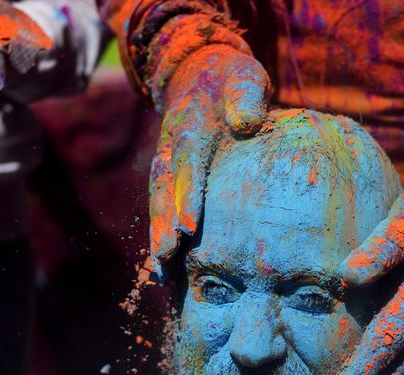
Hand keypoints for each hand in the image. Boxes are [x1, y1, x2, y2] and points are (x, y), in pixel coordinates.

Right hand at [149, 44, 269, 273]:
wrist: (201, 73)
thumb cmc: (232, 80)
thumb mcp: (243, 77)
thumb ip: (244, 95)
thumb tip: (244, 122)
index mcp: (192, 124)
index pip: (189, 162)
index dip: (188, 194)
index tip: (190, 226)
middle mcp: (172, 146)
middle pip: (164, 188)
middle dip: (164, 224)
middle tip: (167, 257)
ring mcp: (167, 161)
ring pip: (158, 201)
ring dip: (158, 235)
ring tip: (162, 272)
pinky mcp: (169, 175)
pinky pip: (163, 205)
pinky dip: (162, 234)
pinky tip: (167, 268)